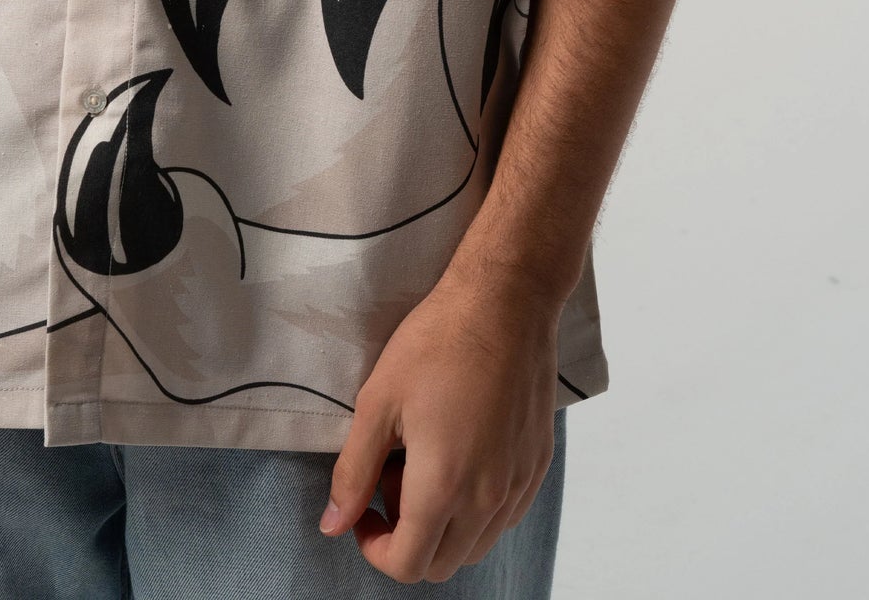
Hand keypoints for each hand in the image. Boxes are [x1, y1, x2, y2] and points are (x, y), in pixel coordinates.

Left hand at [320, 272, 560, 584]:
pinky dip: (474, 506)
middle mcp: (488, 498)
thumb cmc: (436, 342)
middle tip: (390, 477)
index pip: (407, 564)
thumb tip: (332, 525)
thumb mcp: (378, 401)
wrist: (505, 302)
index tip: (362, 509)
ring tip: (423, 459)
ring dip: (441, 524)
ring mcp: (518, 484)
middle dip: (406, 536)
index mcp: (443, 486)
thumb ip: (353, 471)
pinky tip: (459, 451)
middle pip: (441, 563)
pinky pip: (503, 515)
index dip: (374, 548)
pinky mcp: (537, 465)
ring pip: (475, 544)